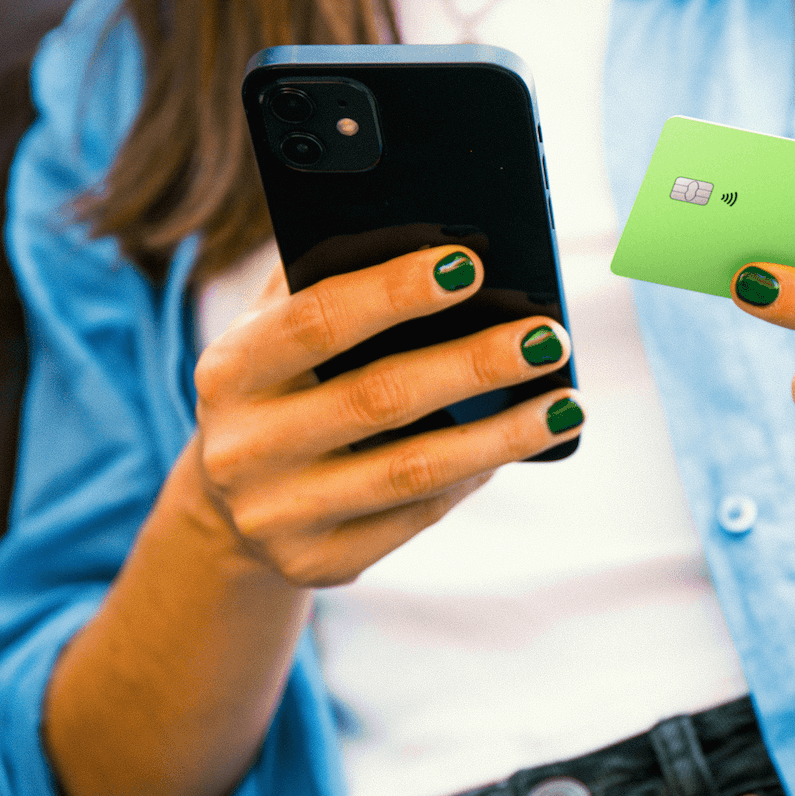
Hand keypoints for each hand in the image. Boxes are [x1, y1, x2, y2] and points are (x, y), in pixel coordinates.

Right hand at [191, 243, 581, 587]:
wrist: (229, 508)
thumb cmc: (281, 385)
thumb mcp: (276, 332)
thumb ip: (328, 276)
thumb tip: (434, 232)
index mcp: (229, 370)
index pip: (318, 320)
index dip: (394, 291)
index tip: (471, 264)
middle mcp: (243, 448)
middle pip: (378, 398)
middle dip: (474, 364)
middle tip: (548, 338)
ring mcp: (277, 514)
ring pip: (412, 470)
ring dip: (501, 435)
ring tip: (565, 405)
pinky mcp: (319, 563)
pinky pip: (417, 514)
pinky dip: (475, 474)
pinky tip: (519, 443)